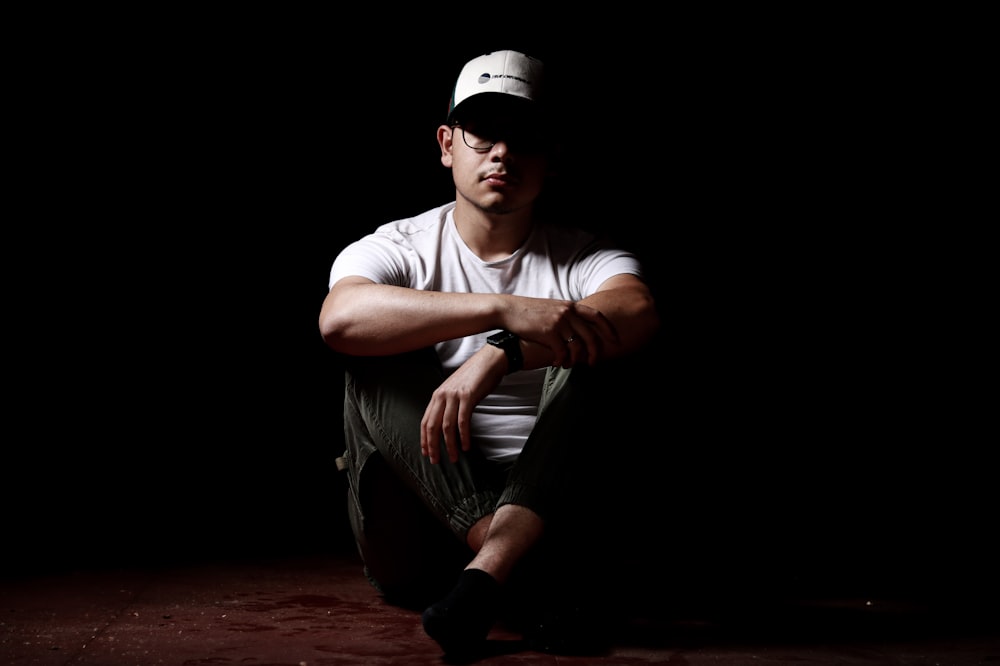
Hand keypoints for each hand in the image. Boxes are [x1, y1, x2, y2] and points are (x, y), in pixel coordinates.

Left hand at [420, 346, 505, 463]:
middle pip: (432, 426)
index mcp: (437, 395)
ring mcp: (454, 396)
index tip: (426, 453)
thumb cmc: (474, 377)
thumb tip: (444, 424)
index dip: (424, 439)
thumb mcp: (455, 390)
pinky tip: (465, 445)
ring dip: (450, 445)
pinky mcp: (468, 397)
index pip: (425, 421)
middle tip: (436, 460)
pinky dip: (463, 436)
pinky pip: (463, 421)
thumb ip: (448, 404)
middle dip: (433, 446)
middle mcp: (442, 395)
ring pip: (447, 426)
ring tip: (454, 457)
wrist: (489, 361)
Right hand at [505, 297, 618, 367]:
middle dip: (595, 352)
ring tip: (570, 365)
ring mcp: (559, 322)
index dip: (608, 328)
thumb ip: (565, 315)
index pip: (596, 316)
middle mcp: (567, 312)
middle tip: (595, 363)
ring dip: (576, 360)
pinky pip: (562, 352)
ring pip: (577, 347)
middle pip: (591, 335)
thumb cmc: (528, 311)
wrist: (508, 309)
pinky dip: (561, 360)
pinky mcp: (549, 333)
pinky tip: (557, 364)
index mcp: (570, 305)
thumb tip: (577, 328)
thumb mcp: (551, 308)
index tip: (615, 339)